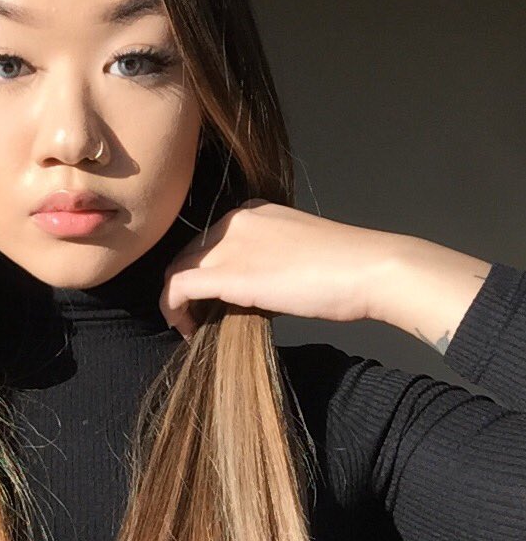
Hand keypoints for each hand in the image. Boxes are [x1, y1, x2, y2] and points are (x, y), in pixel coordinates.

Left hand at [158, 199, 392, 338]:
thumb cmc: (346, 268)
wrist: (368, 269)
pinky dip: (173, 309)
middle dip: (187, 287)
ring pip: (177, 270)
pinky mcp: (226, 274)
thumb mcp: (297, 253)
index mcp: (252, 211)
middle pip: (189, 254)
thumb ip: (267, 262)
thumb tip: (253, 291)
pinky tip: (186, 329)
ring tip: (192, 327)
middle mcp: (234, 221)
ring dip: (178, 302)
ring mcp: (228, 245)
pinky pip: (178, 288)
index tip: (212, 300)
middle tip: (198, 318)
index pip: (210, 241)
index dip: (204, 271)